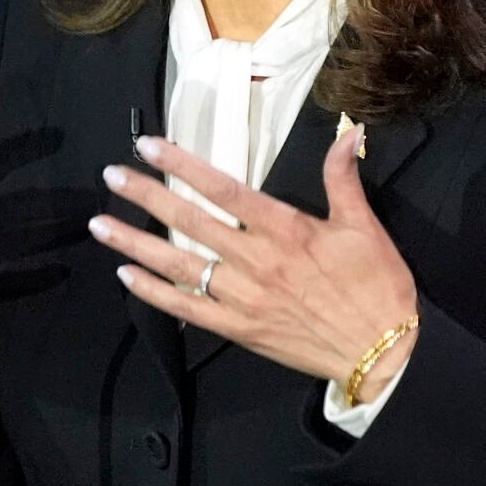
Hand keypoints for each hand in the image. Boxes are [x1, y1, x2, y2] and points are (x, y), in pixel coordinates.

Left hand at [90, 125, 419, 396]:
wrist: (384, 355)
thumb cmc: (377, 287)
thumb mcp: (365, 226)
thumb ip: (342, 177)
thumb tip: (346, 130)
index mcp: (286, 229)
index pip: (223, 188)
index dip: (183, 164)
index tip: (149, 146)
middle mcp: (256, 260)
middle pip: (190, 221)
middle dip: (146, 196)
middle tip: (110, 176)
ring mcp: (243, 298)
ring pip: (179, 265)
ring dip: (136, 244)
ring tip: (101, 224)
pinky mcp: (240, 329)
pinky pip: (187, 309)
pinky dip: (155, 293)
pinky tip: (127, 277)